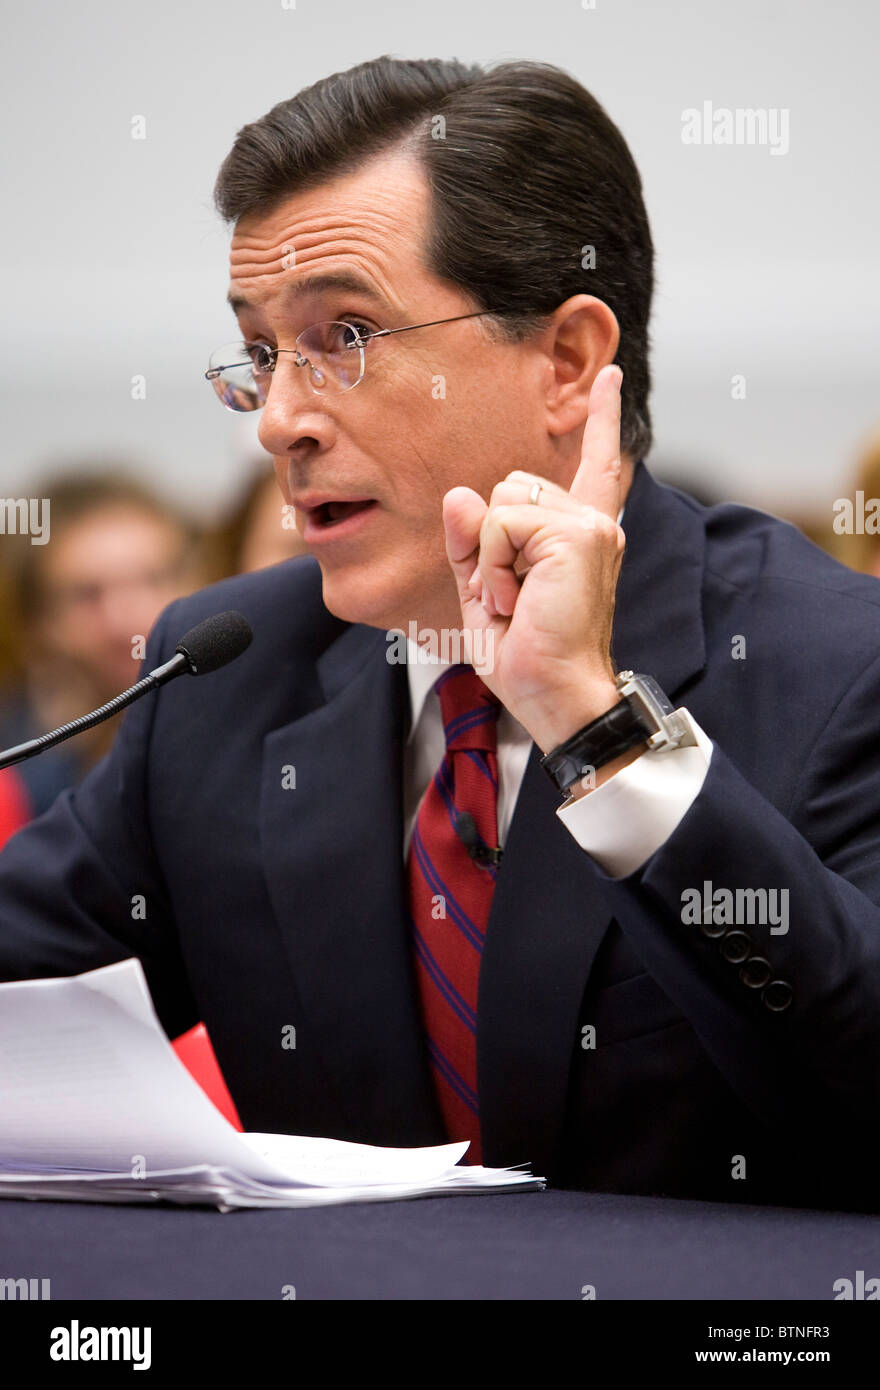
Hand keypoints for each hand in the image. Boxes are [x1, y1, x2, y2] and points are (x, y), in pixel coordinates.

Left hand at [442, 363, 627, 754]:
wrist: (553, 694)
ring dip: (490, 558)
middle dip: (489, 543)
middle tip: (509, 597)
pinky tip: (514, 598)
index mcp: (580, 535)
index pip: (595, 467)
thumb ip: (471, 544)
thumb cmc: (526, 655)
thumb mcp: (484, 593)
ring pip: (501, 504)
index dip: (603, 421)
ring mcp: (590, 526)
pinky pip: (500, 524)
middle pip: (509, 488)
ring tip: (514, 600)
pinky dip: (492, 566)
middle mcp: (593, 523)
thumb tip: (460, 495)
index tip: (611, 376)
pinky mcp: (579, 535)